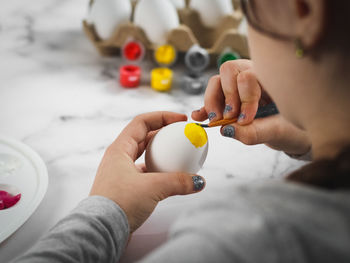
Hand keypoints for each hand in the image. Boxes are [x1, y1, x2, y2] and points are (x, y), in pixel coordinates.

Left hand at [90, 112, 205, 232]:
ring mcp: (122, 173)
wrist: (102, 230)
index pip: (142, 123)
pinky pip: (146, 172)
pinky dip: (160, 172)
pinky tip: (171, 178)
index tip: (180, 120)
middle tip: (183, 136)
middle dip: (165, 134)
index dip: (162, 117)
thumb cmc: (118, 204)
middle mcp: (119, 158)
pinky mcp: (127, 187)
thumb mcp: (152, 188)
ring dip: (163, 154)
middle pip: (144, 137)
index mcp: (119, 149)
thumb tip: (198, 181)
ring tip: (180, 156)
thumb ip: (178, 182)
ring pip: (145, 156)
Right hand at [192, 59, 310, 154]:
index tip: (246, 119)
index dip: (244, 98)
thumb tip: (227, 129)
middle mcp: (252, 75)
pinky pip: (212, 97)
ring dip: (212, 101)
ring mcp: (238, 85)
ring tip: (216, 120)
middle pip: (228, 70)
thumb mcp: (279, 132)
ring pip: (216, 81)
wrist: (293, 133)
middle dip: (226, 95)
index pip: (249, 76)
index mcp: (269, 77)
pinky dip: (204, 108)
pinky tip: (199, 117)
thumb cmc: (293, 128)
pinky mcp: (228, 99)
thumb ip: (255, 132)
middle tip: (230, 117)